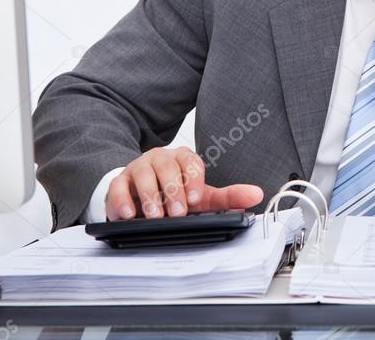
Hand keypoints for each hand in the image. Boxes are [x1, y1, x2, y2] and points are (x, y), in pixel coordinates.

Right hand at [105, 146, 262, 219]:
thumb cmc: (175, 194)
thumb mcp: (201, 197)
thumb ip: (228, 197)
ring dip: (149, 196)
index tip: (195, 199)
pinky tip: (128, 214)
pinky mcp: (119, 181)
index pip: (191, 162)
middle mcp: (161, 159)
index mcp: (183, 159)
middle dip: (172, 190)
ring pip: (143, 174)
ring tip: (155, 215)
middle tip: (177, 212)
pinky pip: (117, 186)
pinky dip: (122, 200)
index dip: (194, 180)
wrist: (142, 193)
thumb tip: (256, 195)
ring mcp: (139, 167)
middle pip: (167, 167)